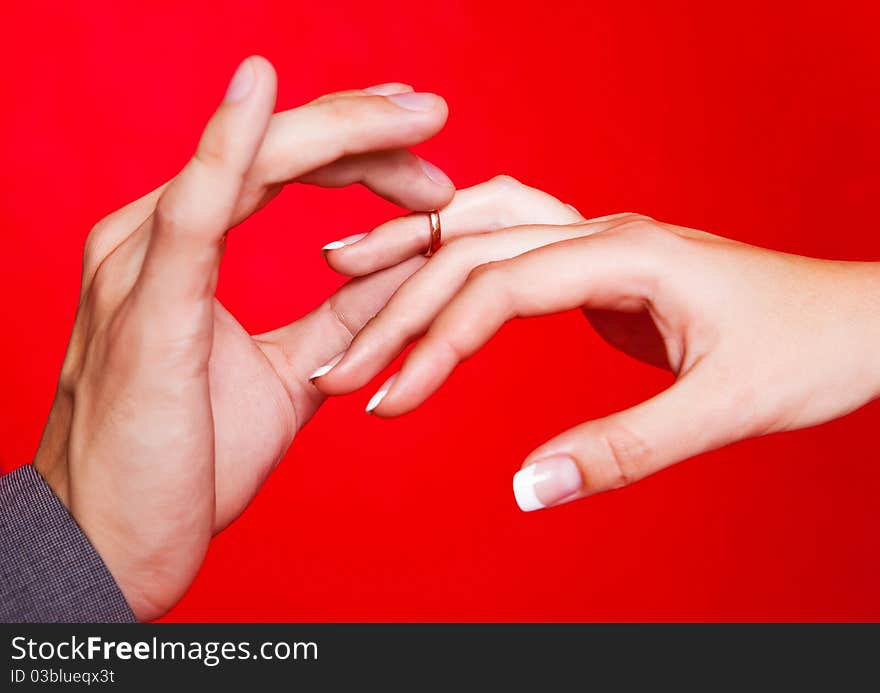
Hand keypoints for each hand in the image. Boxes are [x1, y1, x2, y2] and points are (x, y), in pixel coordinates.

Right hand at [32, 56, 453, 619]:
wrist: (113, 546)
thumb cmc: (186, 458)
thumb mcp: (291, 373)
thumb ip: (344, 319)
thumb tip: (408, 271)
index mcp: (183, 249)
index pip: (281, 168)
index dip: (358, 152)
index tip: (428, 161)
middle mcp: (153, 237)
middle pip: (275, 150)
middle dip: (364, 129)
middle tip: (435, 117)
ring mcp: (141, 262)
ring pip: (250, 162)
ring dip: (338, 128)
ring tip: (415, 114)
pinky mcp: (146, 305)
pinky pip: (193, 211)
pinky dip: (230, 146)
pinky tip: (264, 87)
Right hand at [313, 176, 879, 510]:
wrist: (861, 318)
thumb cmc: (810, 348)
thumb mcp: (725, 408)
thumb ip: (623, 449)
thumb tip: (525, 488)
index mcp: (626, 252)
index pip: (496, 287)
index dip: (432, 346)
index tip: (386, 403)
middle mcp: (602, 231)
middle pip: (470, 250)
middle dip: (397, 307)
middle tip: (338, 366)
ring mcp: (600, 240)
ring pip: (483, 226)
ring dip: (413, 253)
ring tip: (345, 269)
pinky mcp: (601, 264)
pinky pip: (510, 244)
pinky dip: (455, 254)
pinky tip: (426, 268)